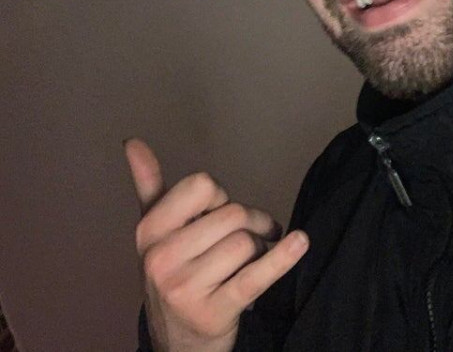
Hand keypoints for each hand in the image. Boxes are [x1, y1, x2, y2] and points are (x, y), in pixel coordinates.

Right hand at [124, 138, 308, 351]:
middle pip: (232, 214)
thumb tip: (133, 142)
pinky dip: (282, 258)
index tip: (217, 214)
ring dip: (261, 248)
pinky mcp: (215, 312)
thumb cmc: (174, 271)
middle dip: (251, 222)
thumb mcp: (156, 230)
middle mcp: (161, 259)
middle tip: (252, 236)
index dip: (220, 196)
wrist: (177, 341)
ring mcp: (186, 289)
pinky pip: (256, 276)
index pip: (203, 185)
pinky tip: (299, 242)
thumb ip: (148, 184)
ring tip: (251, 259)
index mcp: (148, 230)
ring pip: (247, 243)